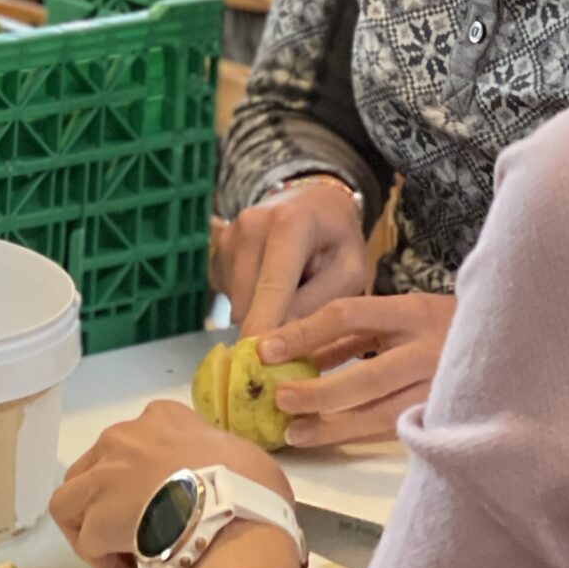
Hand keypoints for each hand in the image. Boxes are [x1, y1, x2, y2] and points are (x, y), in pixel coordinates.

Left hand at [52, 401, 295, 567]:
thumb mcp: (245, 458)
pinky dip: (104, 565)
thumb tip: (220, 482)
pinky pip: (85, 542)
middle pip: (103, 471)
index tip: (172, 511)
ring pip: (76, 499)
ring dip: (97, 532)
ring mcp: (104, 473)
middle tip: (146, 540)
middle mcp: (125, 435)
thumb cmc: (253, 491)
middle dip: (117, 505)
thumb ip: (220, 461)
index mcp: (164, 418)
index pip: (141, 444)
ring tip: (130, 562)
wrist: (238, 520)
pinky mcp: (94, 515)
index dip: (150, 480)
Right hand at [214, 176, 368, 339]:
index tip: (260, 364)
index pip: (273, 285)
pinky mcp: (217, 249)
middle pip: (250, 300)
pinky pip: (231, 296)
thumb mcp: (351, 272)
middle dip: (267, 330)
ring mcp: (228, 235)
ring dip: (261, 317)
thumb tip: (285, 342)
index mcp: (290, 224)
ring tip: (291, 302)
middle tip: (292, 352)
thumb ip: (323, 305)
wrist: (313, 203)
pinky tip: (272, 292)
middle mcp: (250, 224)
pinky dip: (251, 305)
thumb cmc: (338, 241)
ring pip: (238, 303)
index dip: (266, 326)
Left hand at [258, 292, 453, 447]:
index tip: (264, 349)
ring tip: (294, 433)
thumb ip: (357, 332)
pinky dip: (360, 433)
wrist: (514, 345)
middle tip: (279, 399)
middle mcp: (429, 350)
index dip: (303, 333)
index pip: (348, 317)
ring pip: (382, 413)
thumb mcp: (402, 314)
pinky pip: (397, 428)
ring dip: (334, 425)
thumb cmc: (445, 326)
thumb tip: (296, 349)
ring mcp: (442, 389)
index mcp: (412, 312)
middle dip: (318, 391)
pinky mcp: (448, 417)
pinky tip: (330, 438)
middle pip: (366, 376)